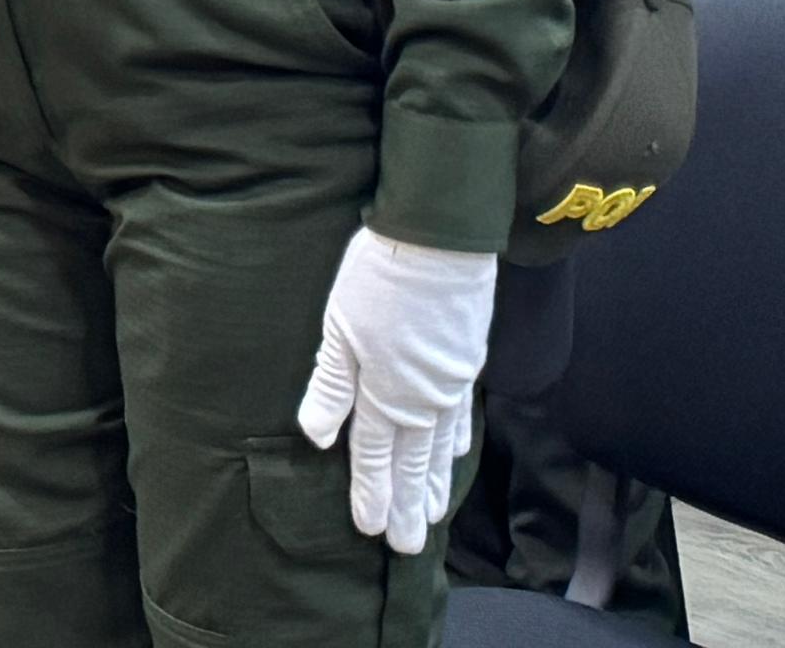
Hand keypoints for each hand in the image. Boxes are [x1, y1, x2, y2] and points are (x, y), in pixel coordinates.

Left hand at [296, 228, 496, 553]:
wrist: (440, 240)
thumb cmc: (379, 279)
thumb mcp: (339, 329)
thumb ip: (331, 386)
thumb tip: (317, 437)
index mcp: (385, 394)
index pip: (375, 456)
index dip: (371, 493)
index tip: (371, 529)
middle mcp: (422, 399)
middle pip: (412, 463)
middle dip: (407, 505)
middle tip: (408, 546)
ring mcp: (449, 382)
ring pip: (440, 446)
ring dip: (434, 483)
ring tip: (432, 516)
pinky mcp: (467, 361)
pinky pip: (462, 415)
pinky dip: (457, 441)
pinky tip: (454, 454)